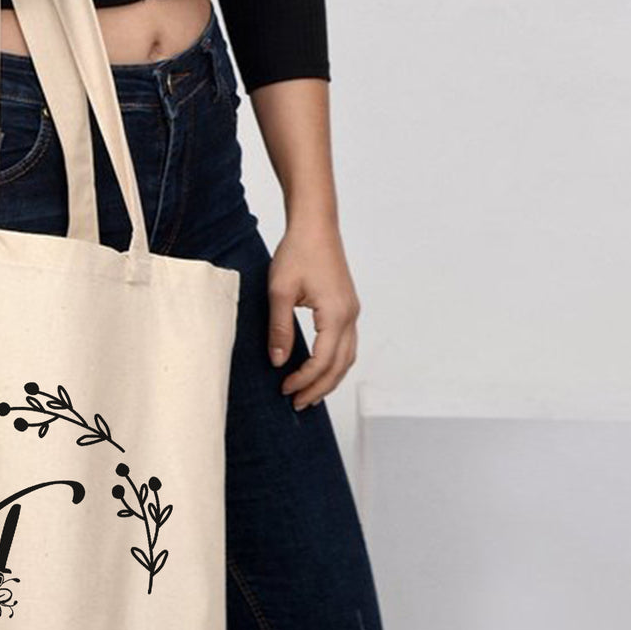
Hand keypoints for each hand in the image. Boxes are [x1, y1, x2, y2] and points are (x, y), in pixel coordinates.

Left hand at [267, 220, 359, 408]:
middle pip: (340, 365)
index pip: (323, 360)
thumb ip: (280, 329)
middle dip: (319, 388)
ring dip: (329, 379)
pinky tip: (318, 370)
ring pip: (347, 357)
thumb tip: (279, 361)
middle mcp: (350, 315)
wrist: (316, 226)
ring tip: (308, 395)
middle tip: (297, 403)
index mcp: (335, 314)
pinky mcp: (347, 307)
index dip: (304, 380)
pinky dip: (334, 363)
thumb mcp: (279, 292)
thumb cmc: (297, 252)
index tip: (284, 389)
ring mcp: (352, 312)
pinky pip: (346, 345)